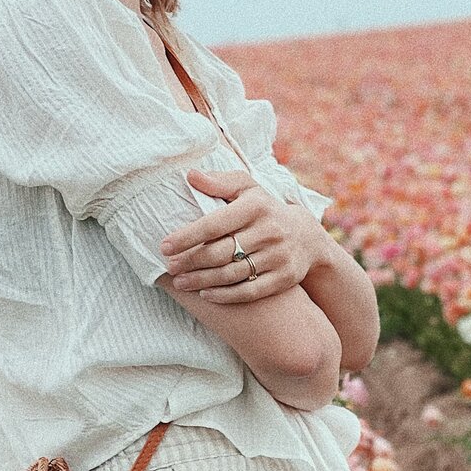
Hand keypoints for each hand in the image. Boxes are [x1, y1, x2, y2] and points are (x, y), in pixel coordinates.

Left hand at [159, 168, 331, 302]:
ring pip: (232, 274)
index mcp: (255, 206)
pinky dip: (225, 295)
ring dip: (202, 280)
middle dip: (190, 261)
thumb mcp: (247, 189)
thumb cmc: (264, 209)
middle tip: (170, 267)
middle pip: (220, 252)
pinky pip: (250, 291)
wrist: (306, 238)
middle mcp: (269, 231)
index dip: (186, 236)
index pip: (214, 224)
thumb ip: (219, 183)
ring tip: (180, 282)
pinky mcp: (284, 279)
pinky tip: (205, 293)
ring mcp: (278, 257)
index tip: (164, 246)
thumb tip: (190, 175)